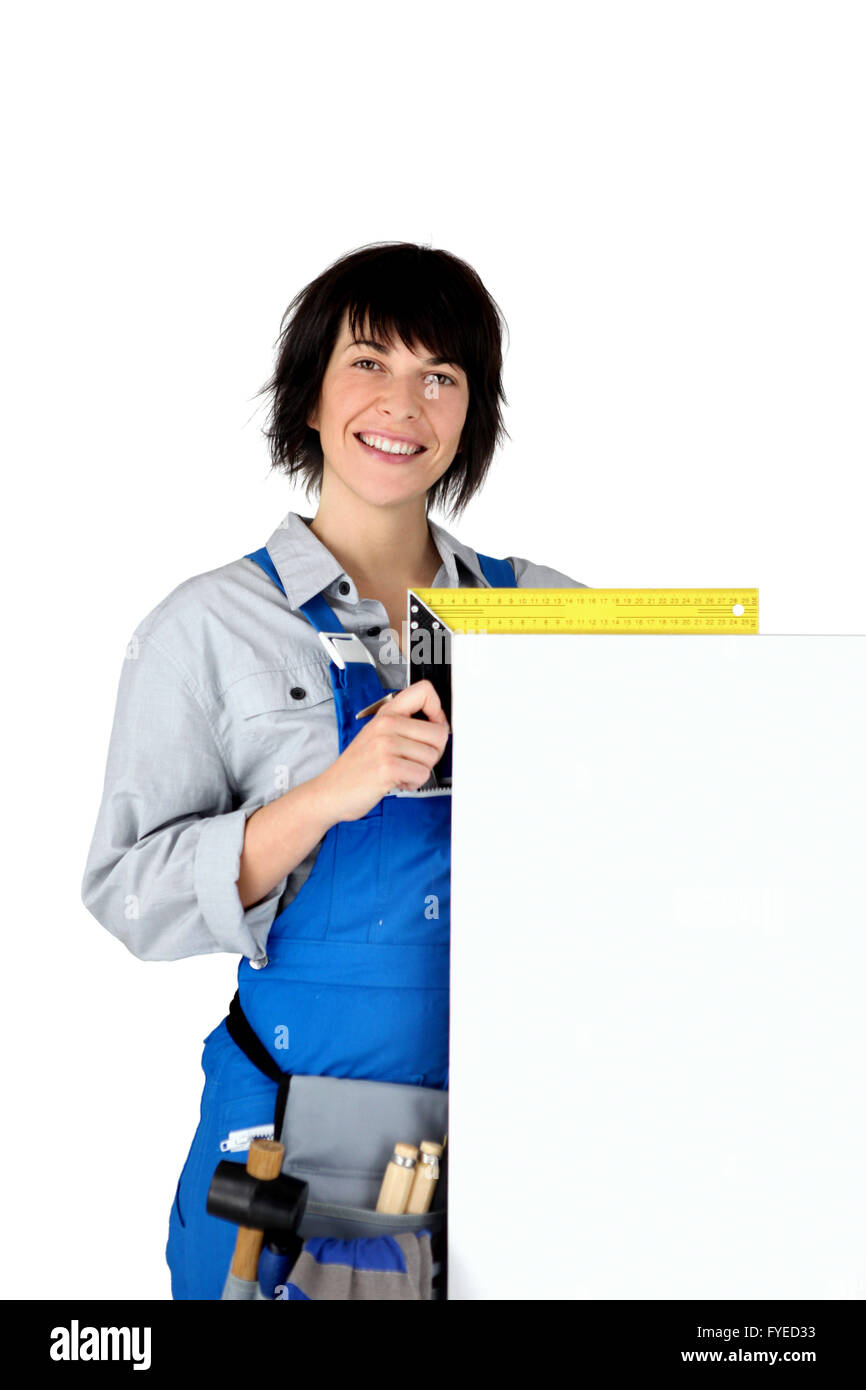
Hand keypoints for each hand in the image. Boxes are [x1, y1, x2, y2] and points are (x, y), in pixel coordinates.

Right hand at [315, 680, 449, 822]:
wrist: (332, 790)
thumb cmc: (358, 766)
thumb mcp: (377, 734)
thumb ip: (405, 725)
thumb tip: (439, 725)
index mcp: (387, 713)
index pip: (425, 691)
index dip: (438, 712)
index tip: (432, 726)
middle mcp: (386, 724)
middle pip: (439, 732)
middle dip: (432, 752)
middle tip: (413, 760)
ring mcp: (386, 745)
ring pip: (432, 757)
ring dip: (420, 770)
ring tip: (400, 771)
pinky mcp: (387, 767)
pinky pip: (422, 774)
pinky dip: (413, 783)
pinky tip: (397, 780)